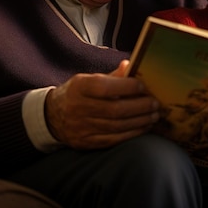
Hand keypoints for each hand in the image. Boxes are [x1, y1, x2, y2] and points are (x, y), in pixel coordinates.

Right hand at [44, 60, 159, 149]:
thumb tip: (131, 65)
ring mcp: (82, 127)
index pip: (105, 87)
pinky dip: (132, 134)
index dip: (127, 87)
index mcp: (80, 87)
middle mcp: (79, 108)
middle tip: (155, 103)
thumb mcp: (88, 80)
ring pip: (117, 126)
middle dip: (139, 107)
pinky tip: (143, 127)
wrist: (52, 116)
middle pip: (114, 110)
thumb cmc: (77, 94)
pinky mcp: (86, 142)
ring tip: (154, 115)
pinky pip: (114, 140)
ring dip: (140, 121)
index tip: (143, 86)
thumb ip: (111, 76)